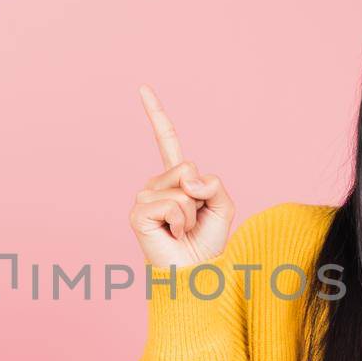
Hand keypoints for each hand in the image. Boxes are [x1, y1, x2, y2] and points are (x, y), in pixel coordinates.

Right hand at [128, 83, 235, 268]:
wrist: (194, 273)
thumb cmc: (207, 244)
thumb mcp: (223, 206)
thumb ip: (214, 183)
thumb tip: (190, 180)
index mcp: (175, 179)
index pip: (165, 141)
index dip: (155, 114)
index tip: (142, 87)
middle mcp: (155, 184)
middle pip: (187, 167)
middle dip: (201, 195)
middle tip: (193, 221)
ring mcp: (144, 197)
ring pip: (183, 188)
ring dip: (192, 214)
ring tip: (182, 230)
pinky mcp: (138, 212)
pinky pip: (173, 204)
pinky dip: (181, 221)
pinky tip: (172, 234)